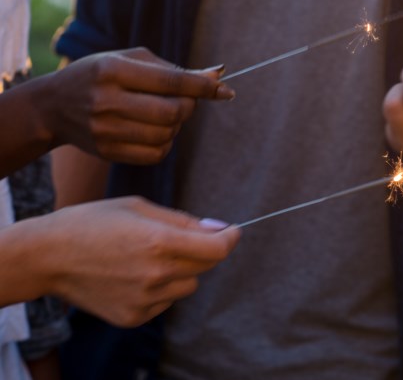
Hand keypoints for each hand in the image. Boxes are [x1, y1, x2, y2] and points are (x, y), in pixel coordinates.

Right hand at [37, 196, 239, 326]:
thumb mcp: (139, 207)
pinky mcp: (133, 317)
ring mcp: (144, 299)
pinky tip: (134, 275)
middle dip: (203, 250)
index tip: (232, 231)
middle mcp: (155, 274)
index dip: (230, 238)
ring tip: (148, 257)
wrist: (48, 256)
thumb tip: (218, 229)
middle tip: (180, 239)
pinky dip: (162, 289)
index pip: (217, 249)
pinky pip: (166, 301)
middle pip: (206, 266)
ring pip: (189, 285)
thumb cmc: (94, 222)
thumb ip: (183, 220)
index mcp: (158, 241)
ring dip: (182, 271)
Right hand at [40, 47, 234, 163]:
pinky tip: (155, 130)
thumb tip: (218, 75)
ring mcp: (105, 130)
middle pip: (172, 112)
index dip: (203, 87)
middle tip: (186, 100)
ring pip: (167, 134)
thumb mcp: (131, 60)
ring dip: (178, 125)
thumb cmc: (101, 75)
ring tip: (165, 113)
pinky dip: (166, 142)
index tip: (225, 89)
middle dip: (190, 106)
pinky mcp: (107, 152)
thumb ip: (174, 69)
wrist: (53, 106)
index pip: (171, 81)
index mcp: (113, 70)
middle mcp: (106, 101)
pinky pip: (156, 153)